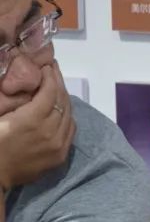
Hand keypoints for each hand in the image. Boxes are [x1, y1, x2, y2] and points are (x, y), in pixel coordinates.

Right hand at [0, 64, 73, 190]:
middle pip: (62, 101)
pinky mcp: (61, 155)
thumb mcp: (0, 116)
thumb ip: (16, 101)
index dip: (50, 76)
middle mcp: (51, 131)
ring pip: (69, 114)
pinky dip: (66, 116)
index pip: (50, 92)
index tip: (48, 65)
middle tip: (54, 70)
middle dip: (58, 83)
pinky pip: (70, 130)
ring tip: (56, 86)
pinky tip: (60, 108)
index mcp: (32, 120)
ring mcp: (59, 144)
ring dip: (64, 98)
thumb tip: (27, 84)